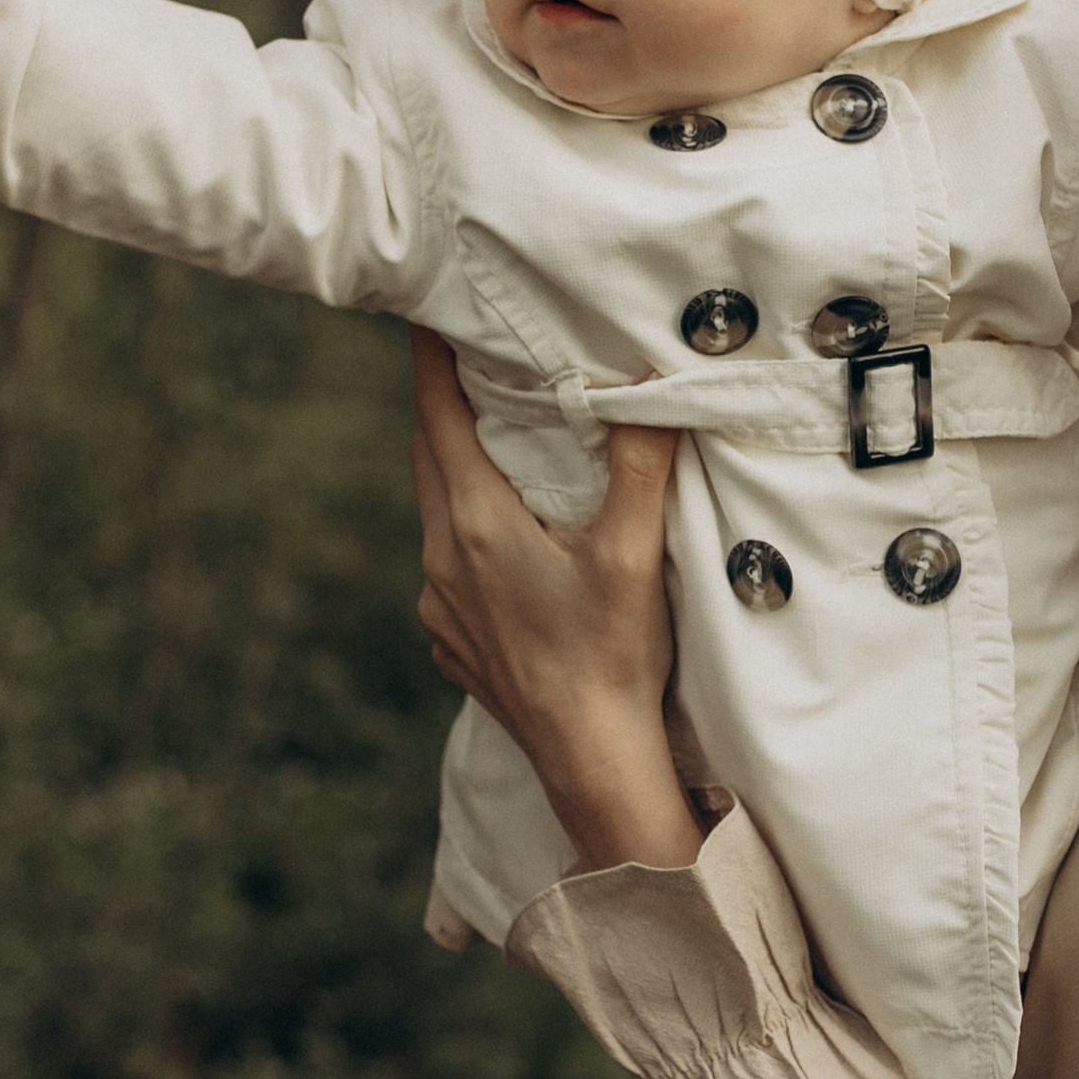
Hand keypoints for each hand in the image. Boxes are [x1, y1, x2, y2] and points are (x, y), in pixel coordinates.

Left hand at [406, 326, 701, 872]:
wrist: (590, 764)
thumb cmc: (610, 660)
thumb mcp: (633, 554)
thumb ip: (641, 465)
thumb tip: (654, 385)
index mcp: (476, 525)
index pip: (437, 417)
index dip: (430, 360)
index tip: (425, 313)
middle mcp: (443, 562)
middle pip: (428, 460)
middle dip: (443, 410)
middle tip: (464, 365)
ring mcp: (441, 608)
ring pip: (436, 516)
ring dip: (457, 476)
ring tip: (491, 449)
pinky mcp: (454, 644)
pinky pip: (448, 572)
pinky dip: (468, 539)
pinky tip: (505, 548)